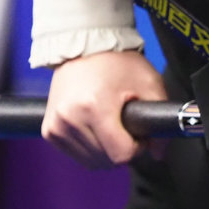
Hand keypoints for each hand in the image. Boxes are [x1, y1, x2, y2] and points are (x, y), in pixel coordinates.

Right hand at [43, 51, 168, 168]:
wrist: (84, 46)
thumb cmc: (117, 62)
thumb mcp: (149, 84)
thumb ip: (159, 119)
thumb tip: (159, 153)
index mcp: (94, 108)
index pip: (121, 154)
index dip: (137, 147)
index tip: (138, 132)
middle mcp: (70, 119)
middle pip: (107, 161)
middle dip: (122, 148)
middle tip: (125, 125)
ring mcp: (56, 126)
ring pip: (91, 162)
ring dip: (106, 151)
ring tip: (110, 124)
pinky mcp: (49, 130)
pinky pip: (76, 155)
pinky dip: (90, 148)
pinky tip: (96, 128)